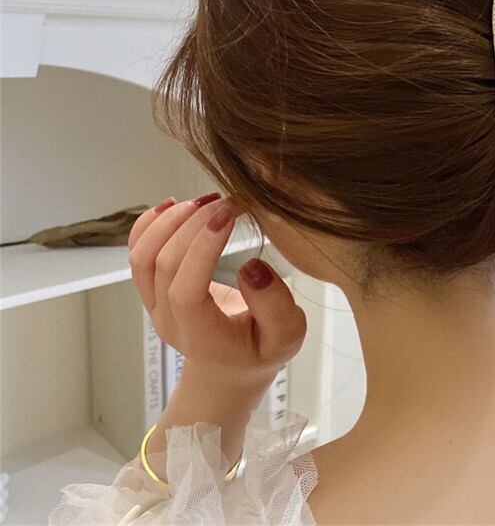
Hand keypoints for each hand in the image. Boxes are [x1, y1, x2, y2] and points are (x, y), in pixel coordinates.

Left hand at [127, 194, 306, 380]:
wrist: (230, 365)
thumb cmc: (260, 349)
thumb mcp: (286, 336)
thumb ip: (276, 307)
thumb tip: (252, 267)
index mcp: (201, 337)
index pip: (186, 291)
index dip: (202, 248)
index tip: (231, 214)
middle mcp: (169, 321)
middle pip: (163, 265)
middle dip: (194, 223)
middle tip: (230, 201)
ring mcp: (154, 304)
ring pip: (142, 256)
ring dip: (170, 221)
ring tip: (206, 201)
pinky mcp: (150, 288)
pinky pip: (137, 251)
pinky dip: (149, 224)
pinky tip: (174, 204)